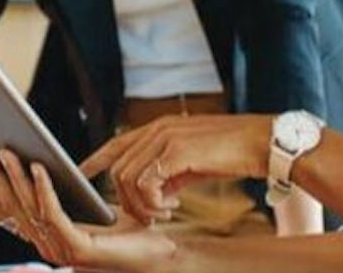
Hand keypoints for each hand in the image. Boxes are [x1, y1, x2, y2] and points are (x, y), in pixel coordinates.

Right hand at [0, 147, 173, 271]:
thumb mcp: (86, 202)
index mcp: (45, 235)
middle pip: (10, 206)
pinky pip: (54, 214)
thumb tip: (32, 158)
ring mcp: (60, 250)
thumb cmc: (128, 226)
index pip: (3, 211)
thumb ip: (59, 190)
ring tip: (5, 149)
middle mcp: (47, 246)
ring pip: (29, 207)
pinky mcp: (79, 249)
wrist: (161, 251)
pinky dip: (44, 189)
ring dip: (14, 176)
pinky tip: (39, 166)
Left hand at [79, 114, 272, 223]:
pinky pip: (146, 183)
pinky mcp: (177, 151)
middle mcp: (158, 129)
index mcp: (161, 127)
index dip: (96, 159)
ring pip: (127, 177)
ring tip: (163, 214)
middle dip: (126, 199)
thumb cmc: (232, 152)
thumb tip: (155, 192)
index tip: (80, 173)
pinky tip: (172, 207)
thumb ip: (169, 171)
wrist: (262, 142)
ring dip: (140, 204)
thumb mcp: (193, 160)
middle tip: (150, 216)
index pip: (117, 142)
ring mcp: (166, 138)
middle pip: (118, 167)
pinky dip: (152, 202)